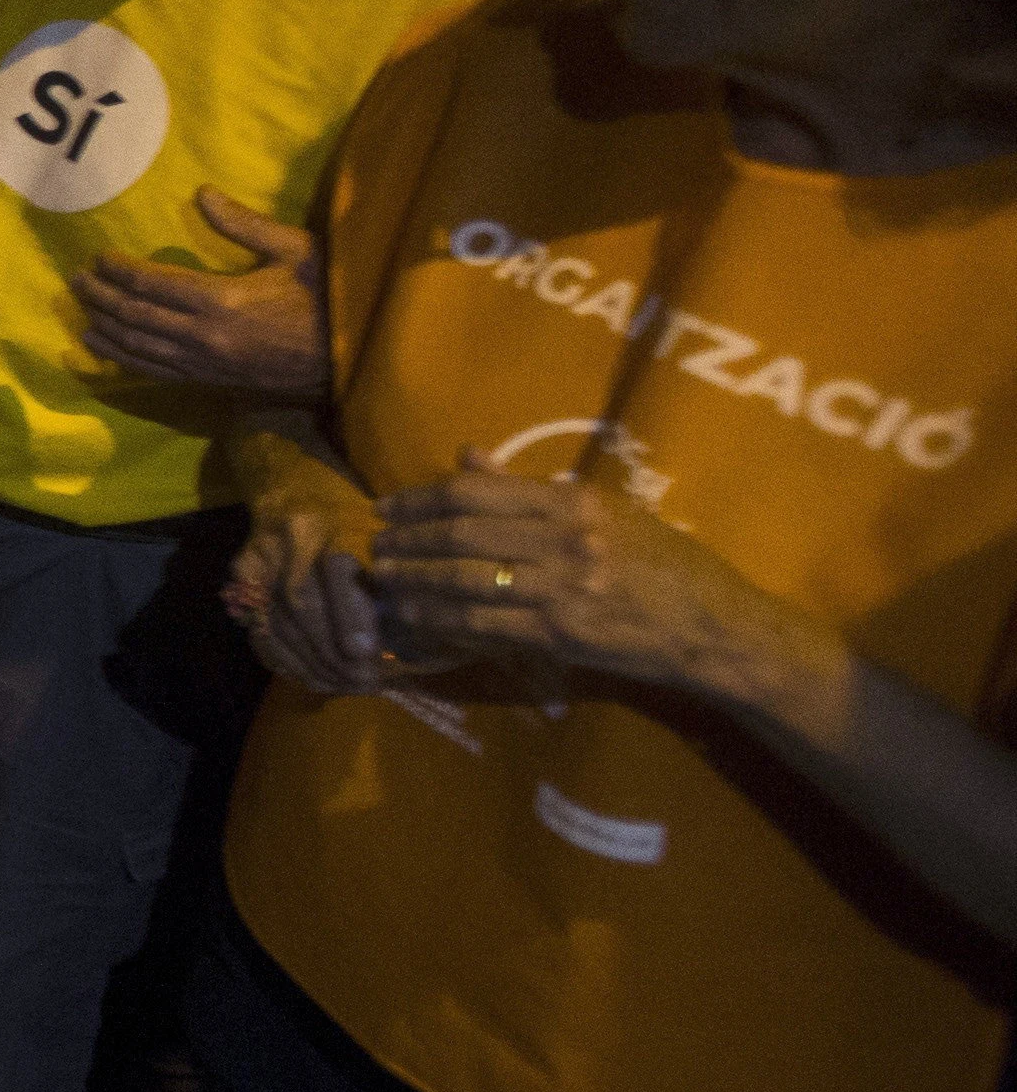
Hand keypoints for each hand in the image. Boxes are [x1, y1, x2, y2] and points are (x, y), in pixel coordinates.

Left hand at [72, 189, 326, 394]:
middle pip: (137, 316)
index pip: (154, 284)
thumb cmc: (328, 297)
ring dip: (106, 329)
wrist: (352, 359)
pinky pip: (157, 371)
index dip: (120, 271)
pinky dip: (125, 360)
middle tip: (74, 281)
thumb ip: (244, 225)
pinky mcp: (210, 381)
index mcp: (224, 300)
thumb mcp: (295, 250)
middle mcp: (206, 336)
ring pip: (140, 348)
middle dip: (102, 298)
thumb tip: (202, 193)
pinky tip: (103, 350)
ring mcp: (206, 363)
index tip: (98, 257)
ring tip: (80, 312)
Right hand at [225, 461, 396, 691]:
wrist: (288, 483)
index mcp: (324, 521)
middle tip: (365, 682)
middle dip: (333, 651)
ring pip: (278, 622)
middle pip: (301, 604)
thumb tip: (401, 635)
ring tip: (345, 686)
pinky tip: (311, 679)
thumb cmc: (347, 510)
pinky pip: (259, 628)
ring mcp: (256, 559)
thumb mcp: (374, 531)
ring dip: (312, 663)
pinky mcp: (241, 577)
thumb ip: (385, 576)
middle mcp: (284, 539)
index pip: (331, 571)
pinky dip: (285, 660)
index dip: (347, 615)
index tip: (368, 652)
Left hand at [364, 467, 794, 695]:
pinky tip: (417, 619)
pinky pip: (486, 625)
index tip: (387, 507)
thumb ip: (532, 489)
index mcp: (576, 503)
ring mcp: (564, 590)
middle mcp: (566, 541)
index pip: (476, 492)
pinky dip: (443, 622)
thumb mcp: (610, 512)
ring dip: (415, 581)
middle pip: (462, 534)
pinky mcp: (563, 635)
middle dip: (408, 540)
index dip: (420, 498)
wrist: (716, 627)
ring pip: (466, 581)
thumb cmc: (665, 564)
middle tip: (375, 545)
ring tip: (385, 580)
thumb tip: (468, 456)